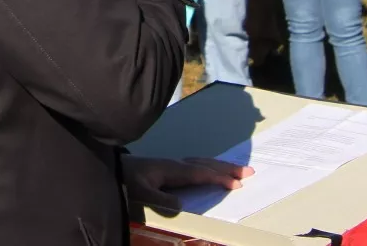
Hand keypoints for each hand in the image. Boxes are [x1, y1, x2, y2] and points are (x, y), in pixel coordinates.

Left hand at [122, 155, 251, 211]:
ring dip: (222, 166)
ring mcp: (175, 164)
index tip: (237, 183)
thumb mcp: (141, 193)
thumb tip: (181, 204)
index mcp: (173, 169)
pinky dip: (211, 165)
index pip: (201, 173)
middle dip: (228, 168)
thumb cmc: (128, 180)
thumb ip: (160, 199)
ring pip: (204, 163)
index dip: (219, 178)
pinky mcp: (172, 167)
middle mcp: (177, 164)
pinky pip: (198, 164)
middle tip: (250, 171)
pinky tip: (213, 169)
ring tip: (239, 169)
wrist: (116, 169)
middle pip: (207, 164)